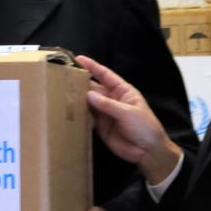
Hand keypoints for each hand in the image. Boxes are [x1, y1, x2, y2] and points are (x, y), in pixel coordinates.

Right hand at [75, 55, 180, 185]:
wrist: (148, 151)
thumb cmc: (144, 127)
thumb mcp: (128, 113)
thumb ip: (107, 104)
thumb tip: (88, 94)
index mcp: (123, 91)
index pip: (106, 76)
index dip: (93, 67)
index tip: (79, 59)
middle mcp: (112, 100)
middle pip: (94, 88)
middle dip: (81, 82)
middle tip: (65, 77)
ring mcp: (105, 113)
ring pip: (89, 102)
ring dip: (78, 98)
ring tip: (62, 92)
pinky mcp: (100, 127)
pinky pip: (88, 118)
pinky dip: (80, 114)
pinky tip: (69, 110)